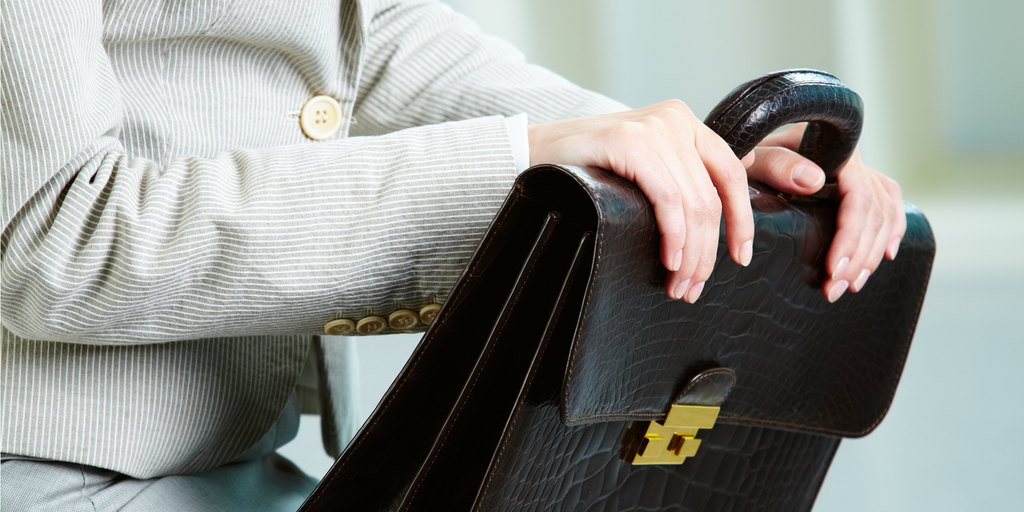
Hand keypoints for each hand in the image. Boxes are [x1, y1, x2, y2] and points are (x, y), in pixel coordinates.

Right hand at [528, 101, 755, 302]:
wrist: (530, 152)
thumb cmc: (583, 169)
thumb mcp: (641, 169)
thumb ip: (676, 181)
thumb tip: (716, 226)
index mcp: (684, 123)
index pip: (730, 175)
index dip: (741, 221)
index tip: (740, 257)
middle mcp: (675, 119)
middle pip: (711, 198)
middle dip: (708, 253)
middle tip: (692, 287)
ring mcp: (655, 127)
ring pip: (694, 204)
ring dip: (691, 254)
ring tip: (679, 284)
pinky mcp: (631, 141)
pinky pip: (667, 199)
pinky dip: (674, 235)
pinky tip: (670, 259)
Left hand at [746, 124, 905, 301]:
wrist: (741, 157)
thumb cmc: (745, 159)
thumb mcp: (752, 160)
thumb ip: (777, 165)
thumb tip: (814, 180)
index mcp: (833, 150)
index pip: (858, 195)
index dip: (851, 236)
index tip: (832, 268)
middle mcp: (851, 161)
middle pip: (874, 211)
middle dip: (858, 256)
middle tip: (834, 288)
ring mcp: (856, 174)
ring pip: (884, 214)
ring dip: (872, 254)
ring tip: (851, 284)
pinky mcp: (855, 186)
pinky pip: (888, 204)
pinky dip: (892, 229)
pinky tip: (888, 253)